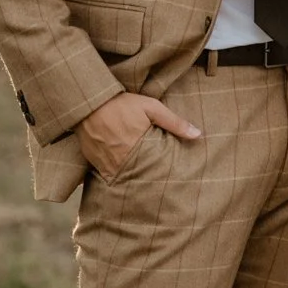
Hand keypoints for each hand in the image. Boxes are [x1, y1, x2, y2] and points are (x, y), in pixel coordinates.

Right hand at [77, 88, 200, 183]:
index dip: (162, 175)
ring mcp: (106, 163)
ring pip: (122, 180)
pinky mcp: (94, 162)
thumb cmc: (122, 104)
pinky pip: (106, 176)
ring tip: (140, 181)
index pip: (155, 171)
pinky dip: (114, 176)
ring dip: (131, 180)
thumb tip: (198, 135)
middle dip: (147, 181)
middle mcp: (121, 161)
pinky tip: (122, 174)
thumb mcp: (152, 108)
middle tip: (156, 186)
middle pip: (138, 178)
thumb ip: (174, 123)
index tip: (169, 178)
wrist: (89, 102)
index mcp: (138, 149)